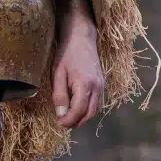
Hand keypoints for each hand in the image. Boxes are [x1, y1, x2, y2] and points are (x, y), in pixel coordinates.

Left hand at [52, 0, 104, 129]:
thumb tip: (61, 114)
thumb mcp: (57, 73)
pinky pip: (98, 103)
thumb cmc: (66, 53)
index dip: (69, 121)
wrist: (81, 37)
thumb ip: (59, 95)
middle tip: (63, 123)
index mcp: (85, 84)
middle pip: (90, 114)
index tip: (59, 123)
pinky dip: (89, 110)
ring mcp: (102, 85)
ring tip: (69, 118)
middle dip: (77, 122)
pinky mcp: (102, 84)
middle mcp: (97, 87)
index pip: (79, 111)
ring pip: (96, 110)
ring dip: (84, 117)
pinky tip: (78, 108)